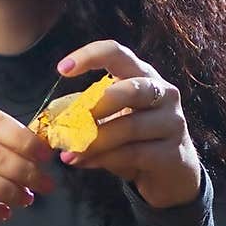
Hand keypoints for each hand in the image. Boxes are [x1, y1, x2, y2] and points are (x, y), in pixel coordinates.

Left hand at [56, 41, 201, 208]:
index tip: (62, 69)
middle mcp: (163, 92)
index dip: (90, 56)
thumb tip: (52, 122)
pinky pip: (134, 153)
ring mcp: (173, 121)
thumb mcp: (112, 119)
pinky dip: (104, 159)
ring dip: (94, 141)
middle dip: (95, 106)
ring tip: (68, 153)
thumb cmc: (136, 138)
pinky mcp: (173, 152)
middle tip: (68, 124)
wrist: (172, 173)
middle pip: (129, 90)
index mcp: (143, 75)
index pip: (118, 53)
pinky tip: (85, 163)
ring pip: (129, 126)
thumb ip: (88, 115)